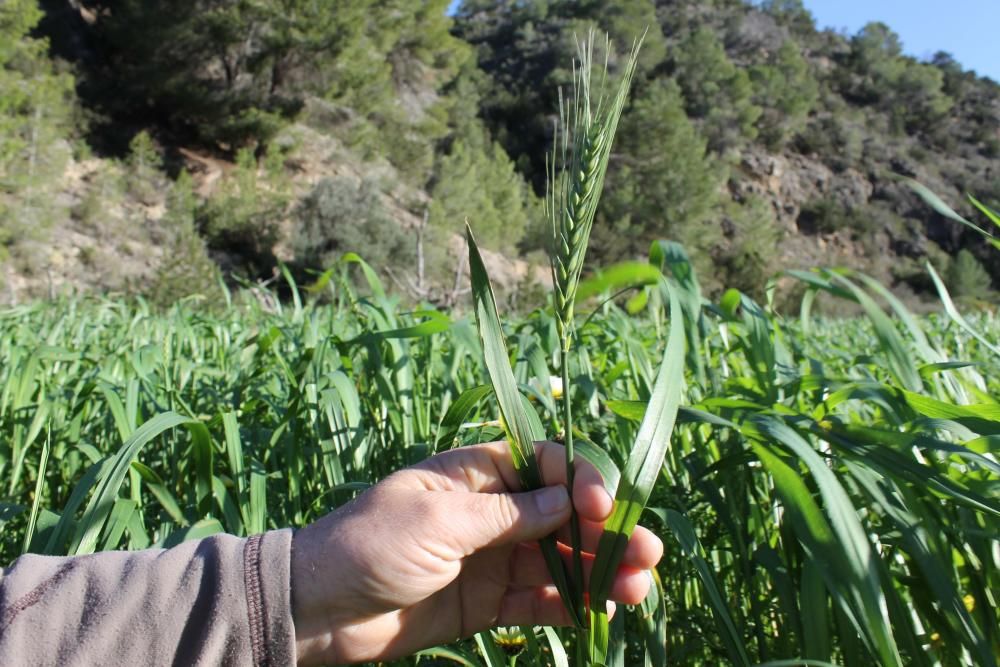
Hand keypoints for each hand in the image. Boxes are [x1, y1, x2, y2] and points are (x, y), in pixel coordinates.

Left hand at [290, 440, 662, 664]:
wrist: (319, 611)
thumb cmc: (370, 545)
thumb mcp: (438, 521)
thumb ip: (507, 515)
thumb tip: (567, 501)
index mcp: (475, 474)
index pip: (544, 466)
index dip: (581, 480)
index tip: (604, 506)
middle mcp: (490, 512)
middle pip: (562, 516)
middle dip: (605, 531)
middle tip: (647, 551)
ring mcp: (491, 559)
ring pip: (559, 560)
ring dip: (600, 571)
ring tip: (640, 587)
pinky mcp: (486, 604)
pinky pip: (538, 601)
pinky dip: (571, 604)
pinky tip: (604, 610)